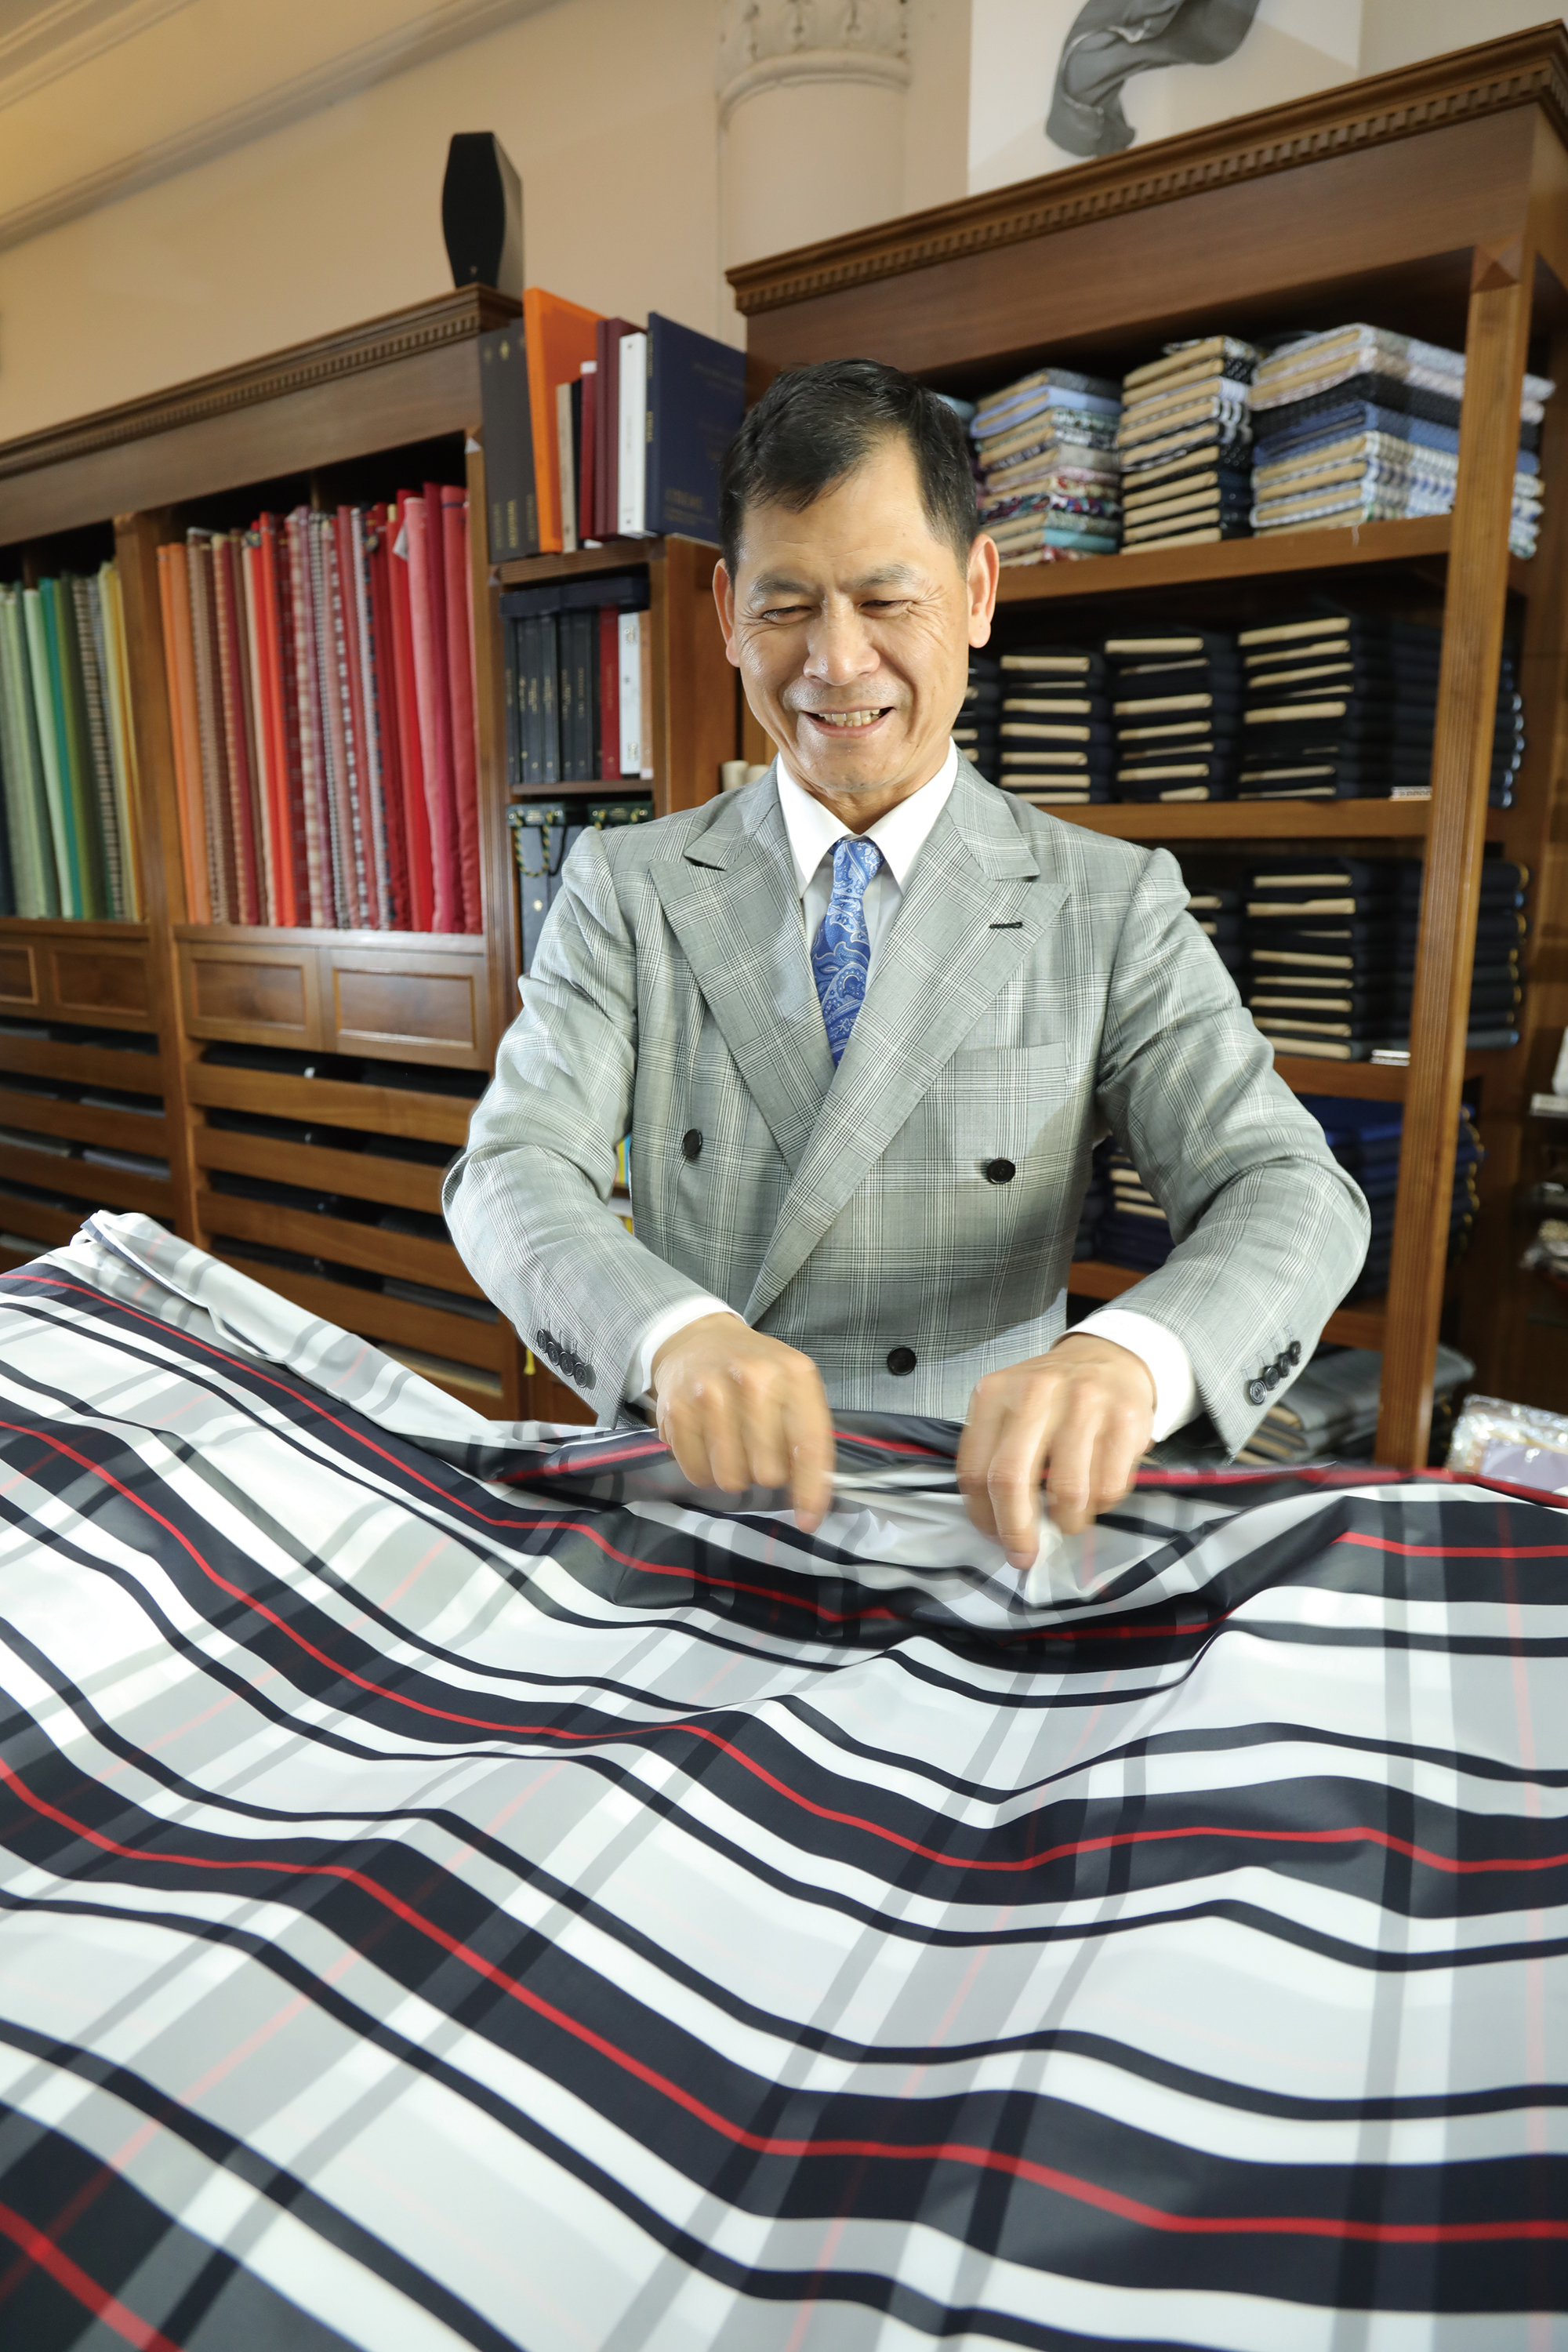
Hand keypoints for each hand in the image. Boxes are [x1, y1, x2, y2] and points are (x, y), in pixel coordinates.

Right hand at [650, 1314, 834, 1532]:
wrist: (699, 1340)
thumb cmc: (756, 1370)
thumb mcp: (794, 1386)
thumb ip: (808, 1434)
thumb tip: (813, 1496)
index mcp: (793, 1374)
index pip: (808, 1445)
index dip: (811, 1490)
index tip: (809, 1520)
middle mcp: (753, 1380)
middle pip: (768, 1472)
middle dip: (767, 1473)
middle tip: (759, 1450)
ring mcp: (710, 1394)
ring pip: (731, 1479)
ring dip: (735, 1474)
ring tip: (733, 1445)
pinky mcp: (676, 1411)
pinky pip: (697, 1474)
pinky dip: (705, 1471)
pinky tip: (708, 1444)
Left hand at [957, 1334, 1156, 1565]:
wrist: (1109, 1358)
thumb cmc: (1052, 1395)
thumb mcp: (1009, 1408)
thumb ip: (997, 1455)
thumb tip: (998, 1525)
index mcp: (995, 1393)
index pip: (975, 1469)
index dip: (982, 1516)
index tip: (993, 1536)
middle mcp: (1036, 1392)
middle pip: (1011, 1480)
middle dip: (1016, 1531)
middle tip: (1024, 1554)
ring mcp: (1083, 1403)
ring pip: (1066, 1492)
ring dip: (1067, 1522)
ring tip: (1068, 1520)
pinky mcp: (1125, 1418)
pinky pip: (1109, 1487)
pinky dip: (1101, 1506)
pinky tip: (1095, 1495)